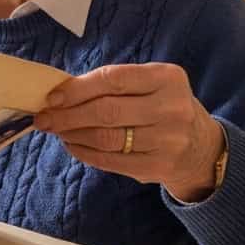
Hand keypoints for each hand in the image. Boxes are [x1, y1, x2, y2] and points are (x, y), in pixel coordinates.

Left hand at [31, 63, 224, 201]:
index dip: (78, 88)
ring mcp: (167, 140)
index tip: (52, 97)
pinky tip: (72, 145)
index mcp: (167, 78)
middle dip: (67, 115)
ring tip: (56, 130)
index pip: (114, 79)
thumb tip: (61, 92)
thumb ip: (113, 84)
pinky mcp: (158, 166)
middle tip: (44, 118)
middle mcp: (171, 108)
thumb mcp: (150, 85)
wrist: (200, 146)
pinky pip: (110, 160)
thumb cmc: (162, 107)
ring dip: (72, 134)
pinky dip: (84, 152)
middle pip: (106, 111)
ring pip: (106, 138)